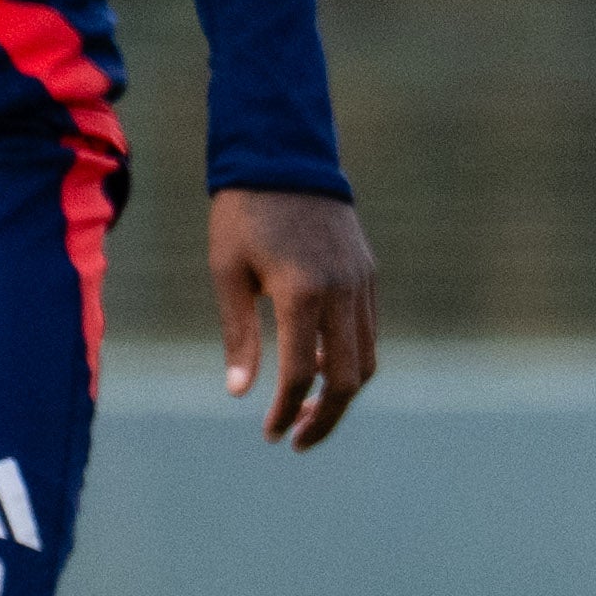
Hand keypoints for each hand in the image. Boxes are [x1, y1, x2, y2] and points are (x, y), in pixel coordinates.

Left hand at [211, 186, 381, 445]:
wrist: (285, 158)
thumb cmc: (243, 215)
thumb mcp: (227, 273)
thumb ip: (239, 336)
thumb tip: (241, 393)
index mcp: (302, 293)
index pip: (300, 373)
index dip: (286, 411)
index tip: (271, 434)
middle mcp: (341, 292)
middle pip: (349, 378)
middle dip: (326, 417)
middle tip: (299, 438)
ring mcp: (361, 283)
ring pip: (367, 358)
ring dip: (342, 392)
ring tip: (310, 409)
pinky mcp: (368, 274)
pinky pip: (367, 331)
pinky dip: (349, 359)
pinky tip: (320, 365)